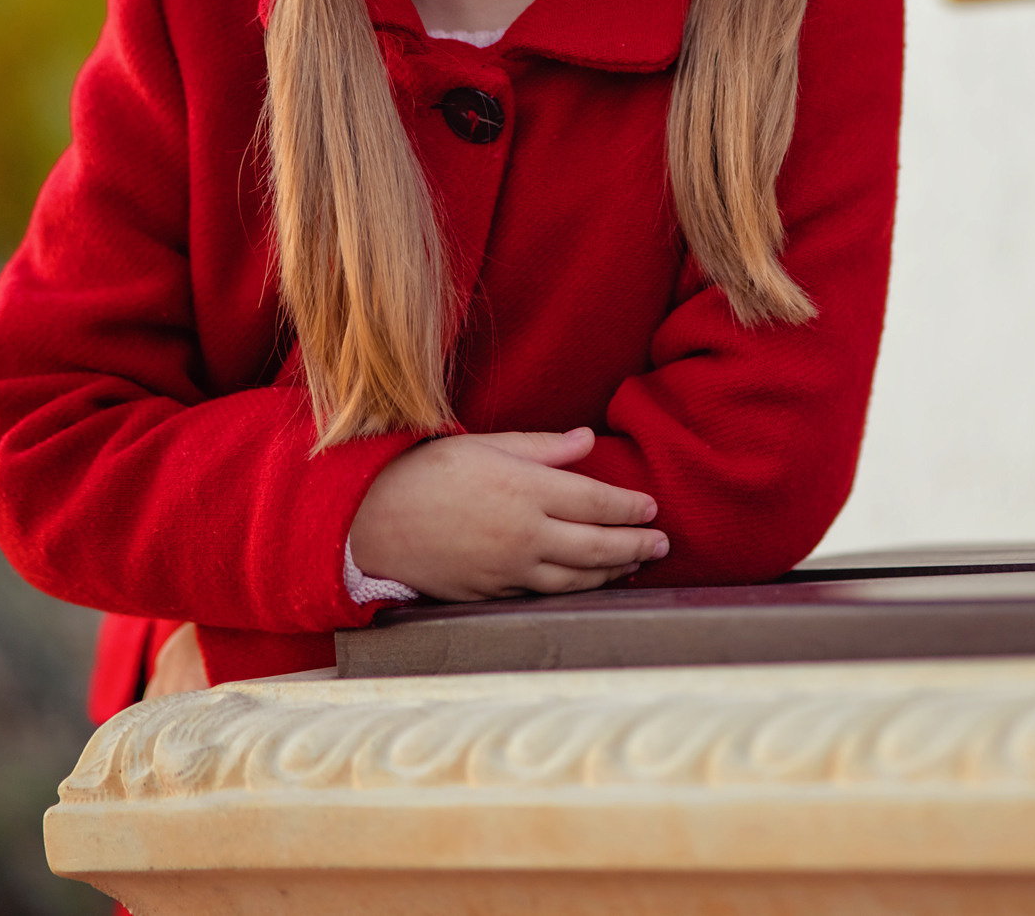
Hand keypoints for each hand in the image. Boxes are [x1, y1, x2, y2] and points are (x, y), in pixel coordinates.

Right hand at [346, 427, 667, 600]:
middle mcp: (524, 534)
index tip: (652, 508)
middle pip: (596, 546)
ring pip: (576, 578)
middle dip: (635, 545)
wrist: (372, 522)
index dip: (629, 508)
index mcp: (525, 490)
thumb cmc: (427, 472)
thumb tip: (588, 441)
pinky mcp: (492, 592)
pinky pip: (544, 593)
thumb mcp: (486, 444)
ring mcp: (509, 569)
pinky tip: (588, 583)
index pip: (596, 502)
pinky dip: (574, 589)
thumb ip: (542, 447)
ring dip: (611, 573)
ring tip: (635, 566)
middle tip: (662, 545)